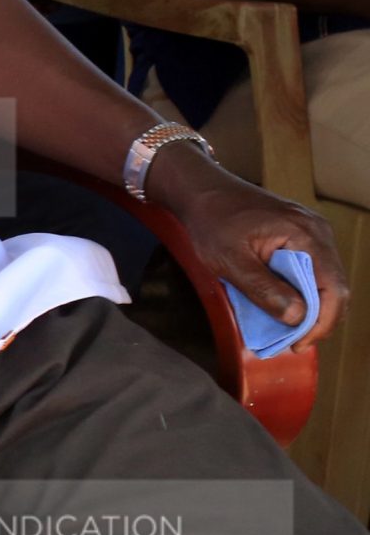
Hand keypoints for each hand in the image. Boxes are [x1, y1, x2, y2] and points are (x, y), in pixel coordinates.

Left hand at [150, 152, 347, 351]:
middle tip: (294, 342)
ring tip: (290, 330)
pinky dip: (303, 291)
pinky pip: (311, 270)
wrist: (200, 190)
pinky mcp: (301, 236)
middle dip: (318, 319)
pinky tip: (287, 307)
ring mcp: (312, 232)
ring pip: (325, 280)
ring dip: (311, 307)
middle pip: (334, 286)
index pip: (332, 287)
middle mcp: (318, 232)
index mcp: (306, 234)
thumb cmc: (211, 220)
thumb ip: (263, 288)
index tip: (299, 343)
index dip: (321, 322)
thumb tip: (297, 317)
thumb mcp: (229, 259)